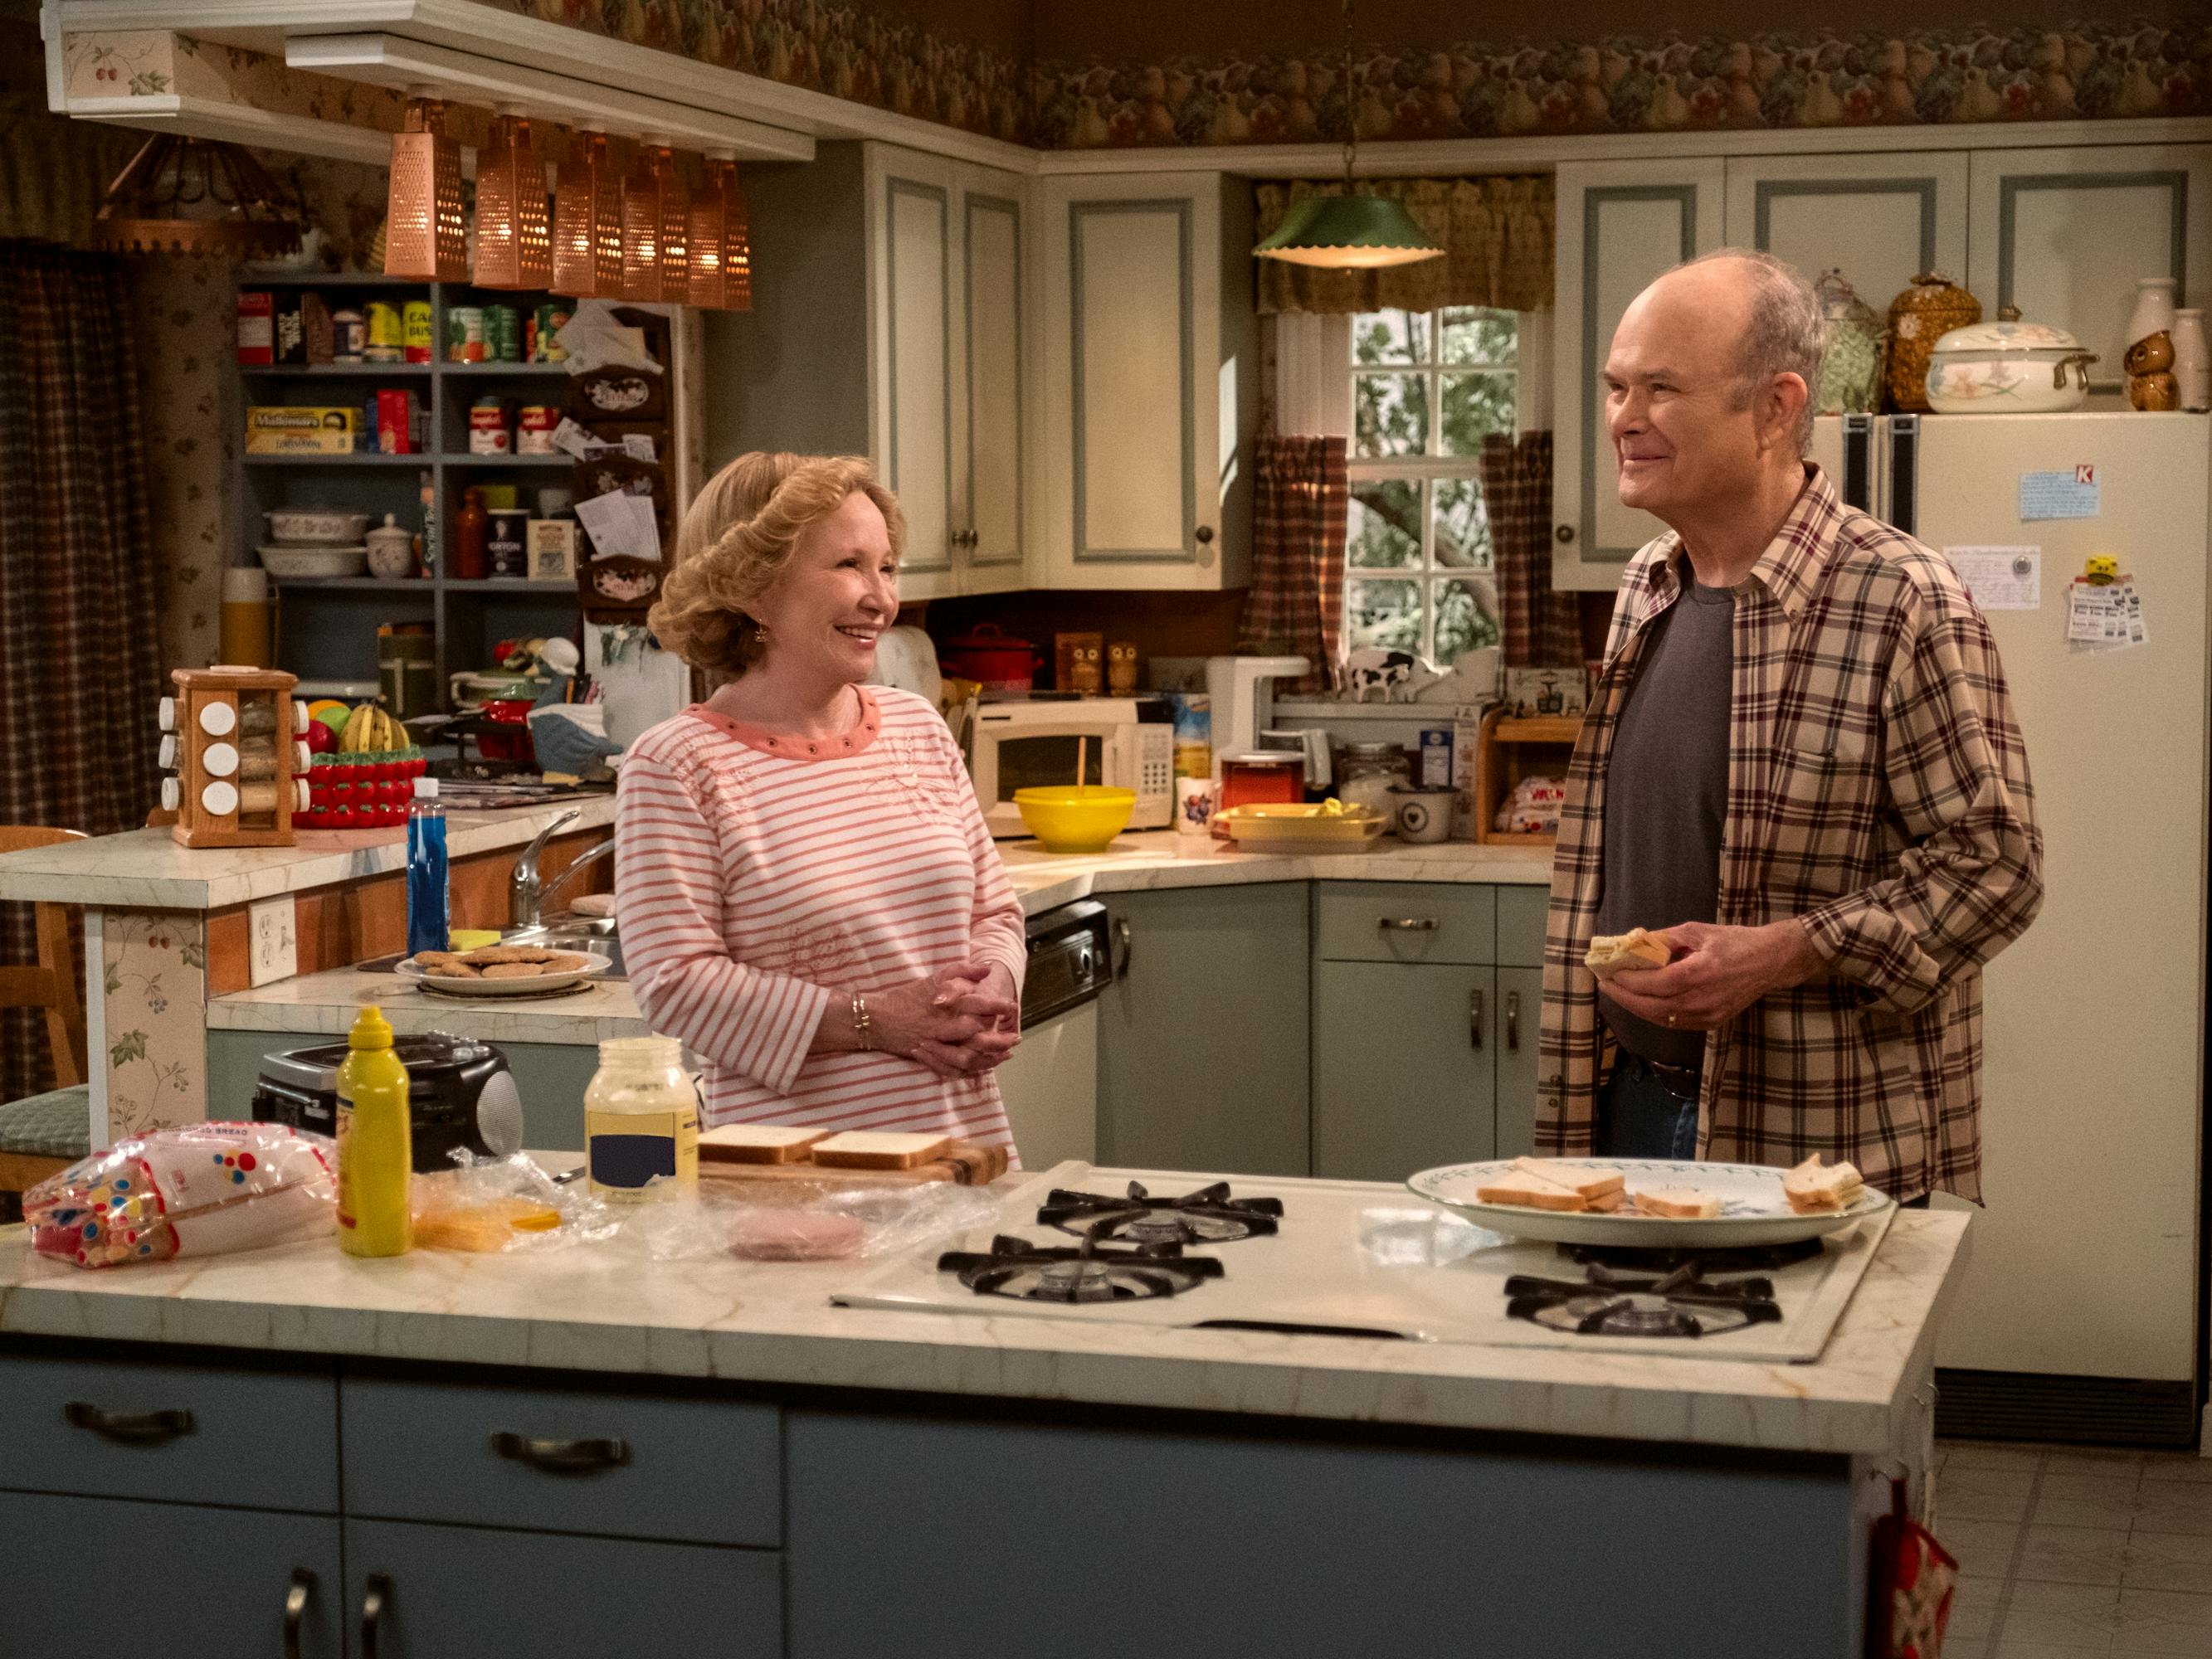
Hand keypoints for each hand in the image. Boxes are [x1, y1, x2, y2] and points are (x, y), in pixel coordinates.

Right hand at [826, 961, 1019, 1078]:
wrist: (876, 1019)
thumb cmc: (906, 997)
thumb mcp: (934, 977)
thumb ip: (961, 970)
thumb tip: (987, 969)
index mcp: (946, 1005)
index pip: (979, 1005)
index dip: (999, 1007)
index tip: (1011, 1008)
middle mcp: (943, 1026)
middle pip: (978, 1036)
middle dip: (1000, 1038)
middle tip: (1015, 1037)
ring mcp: (936, 1045)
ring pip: (968, 1057)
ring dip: (989, 1058)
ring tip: (1005, 1055)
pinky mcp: (929, 1058)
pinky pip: (954, 1069)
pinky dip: (971, 1070)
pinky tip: (984, 1066)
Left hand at [1602, 920, 1821, 1031]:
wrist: (1772, 962)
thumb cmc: (1735, 941)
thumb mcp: (1697, 932)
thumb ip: (1663, 939)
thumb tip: (1632, 943)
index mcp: (1700, 973)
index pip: (1654, 983)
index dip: (1629, 981)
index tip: (1609, 973)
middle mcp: (1702, 1000)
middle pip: (1651, 1005)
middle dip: (1624, 996)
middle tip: (1606, 984)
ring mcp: (1707, 1016)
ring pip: (1660, 1017)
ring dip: (1636, 1007)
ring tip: (1618, 993)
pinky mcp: (1711, 1024)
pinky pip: (1674, 1022)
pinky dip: (1654, 1013)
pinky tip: (1641, 1002)